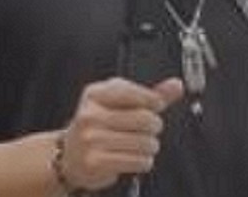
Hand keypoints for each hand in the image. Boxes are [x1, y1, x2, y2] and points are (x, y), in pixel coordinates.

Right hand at [59, 77, 184, 191]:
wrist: (71, 156)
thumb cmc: (99, 126)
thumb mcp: (119, 103)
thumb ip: (149, 94)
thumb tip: (176, 85)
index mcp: (95, 94)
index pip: (137, 93)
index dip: (153, 101)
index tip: (155, 106)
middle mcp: (90, 115)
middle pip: (145, 119)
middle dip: (154, 126)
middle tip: (148, 129)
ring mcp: (91, 139)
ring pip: (145, 143)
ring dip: (150, 147)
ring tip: (140, 145)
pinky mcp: (96, 162)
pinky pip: (138, 161)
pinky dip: (143, 161)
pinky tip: (134, 157)